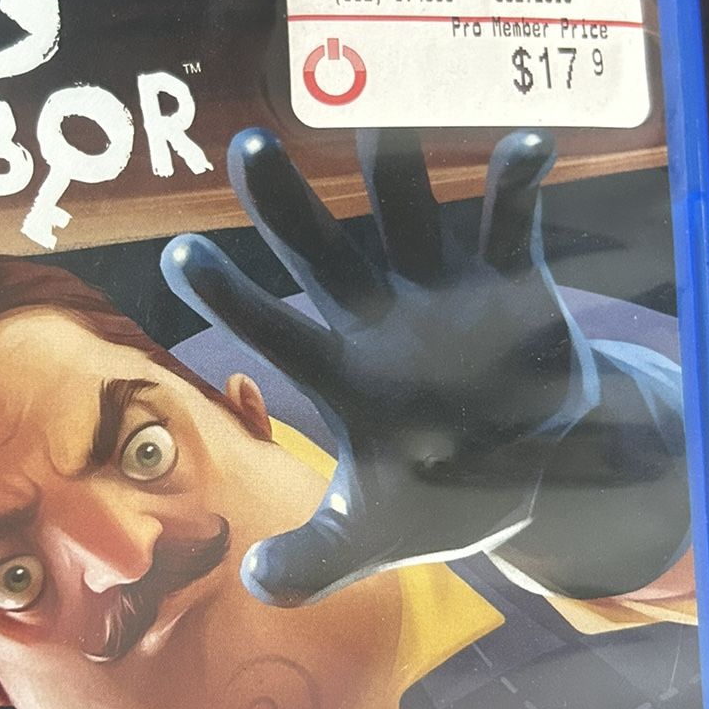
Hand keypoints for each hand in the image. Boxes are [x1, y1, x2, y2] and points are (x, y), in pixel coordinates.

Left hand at [162, 126, 598, 605]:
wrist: (531, 469)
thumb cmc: (439, 491)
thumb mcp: (375, 535)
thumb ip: (316, 558)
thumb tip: (256, 588)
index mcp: (337, 370)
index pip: (270, 326)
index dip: (228, 295)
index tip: (177, 256)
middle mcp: (376, 315)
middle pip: (318, 248)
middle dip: (283, 202)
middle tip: (245, 147)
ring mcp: (441, 290)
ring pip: (406, 215)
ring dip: (394, 169)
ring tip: (380, 120)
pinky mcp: (509, 280)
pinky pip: (509, 224)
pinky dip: (517, 187)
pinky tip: (526, 145)